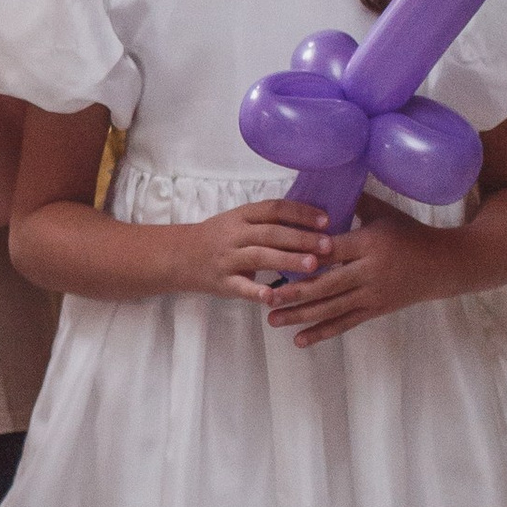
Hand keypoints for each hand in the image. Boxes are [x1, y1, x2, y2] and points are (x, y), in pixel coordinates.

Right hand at [173, 198, 333, 304]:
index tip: (325, 221)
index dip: (300, 213)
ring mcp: (227, 258)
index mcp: (241, 216)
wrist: (178, 256)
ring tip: (313, 265)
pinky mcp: (222, 282)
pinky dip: (257, 292)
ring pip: (260, 256)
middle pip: (271, 233)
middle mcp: (234, 234)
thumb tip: (310, 224)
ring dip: (287, 260)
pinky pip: (241, 286)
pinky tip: (274, 297)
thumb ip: (267, 223)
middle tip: (328, 245)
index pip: (274, 209)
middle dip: (301, 238)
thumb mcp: (238, 222)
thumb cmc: (217, 238)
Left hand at [264, 206, 451, 348]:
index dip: (307, 256)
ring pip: (332, 308)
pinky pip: (345, 323)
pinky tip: (299, 340)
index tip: (279, 260)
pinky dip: (322, 332)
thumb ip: (354, 202)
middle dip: (294, 292)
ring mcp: (372, 294)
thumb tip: (323, 184)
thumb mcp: (384, 213)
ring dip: (300, 315)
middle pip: (327, 284)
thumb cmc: (410, 233)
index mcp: (368, 244)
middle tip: (266, 297)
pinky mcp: (376, 310)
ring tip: (272, 320)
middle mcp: (369, 272)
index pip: (332, 251)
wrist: (444, 264)